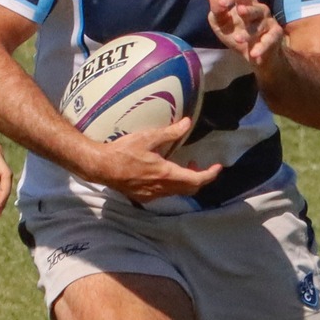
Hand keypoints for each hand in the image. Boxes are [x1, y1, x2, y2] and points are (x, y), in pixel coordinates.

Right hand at [83, 116, 223, 202]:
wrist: (102, 167)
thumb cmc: (123, 151)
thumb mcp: (148, 137)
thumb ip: (170, 132)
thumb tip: (187, 122)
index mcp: (166, 174)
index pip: (196, 180)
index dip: (210, 175)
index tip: (218, 167)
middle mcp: (162, 189)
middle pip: (190, 189)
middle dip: (199, 178)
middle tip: (198, 164)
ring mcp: (152, 195)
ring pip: (177, 192)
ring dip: (184, 181)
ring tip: (182, 166)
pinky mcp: (143, 197)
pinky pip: (165, 194)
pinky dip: (172, 185)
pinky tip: (163, 173)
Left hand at [208, 0, 285, 66]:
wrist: (254, 55)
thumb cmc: (237, 33)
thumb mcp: (221, 24)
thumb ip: (217, 10)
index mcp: (245, 3)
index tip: (221, 3)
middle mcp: (259, 9)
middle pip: (255, 6)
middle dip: (248, 9)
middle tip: (239, 11)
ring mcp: (268, 22)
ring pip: (260, 25)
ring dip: (249, 33)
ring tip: (237, 39)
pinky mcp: (275, 35)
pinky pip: (270, 39)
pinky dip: (262, 47)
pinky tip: (254, 53)